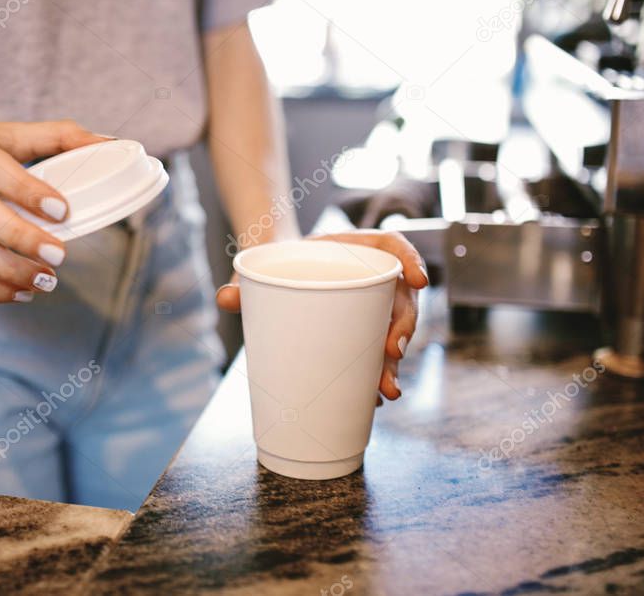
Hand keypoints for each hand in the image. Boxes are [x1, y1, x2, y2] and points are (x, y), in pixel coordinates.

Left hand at [216, 230, 427, 401]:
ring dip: (395, 362)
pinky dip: (378, 374)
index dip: (412, 260)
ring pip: (396, 331)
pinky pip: (379, 353)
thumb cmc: (275, 265)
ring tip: (385, 389)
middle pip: (401, 298)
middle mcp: (372, 276)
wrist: (274, 275)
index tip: (418, 280)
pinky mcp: (363, 332)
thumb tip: (225, 298)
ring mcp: (372, 306)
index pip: (395, 246)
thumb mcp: (262, 267)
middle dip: (403, 328)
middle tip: (392, 354)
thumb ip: (244, 281)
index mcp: (357, 249)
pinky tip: (373, 397)